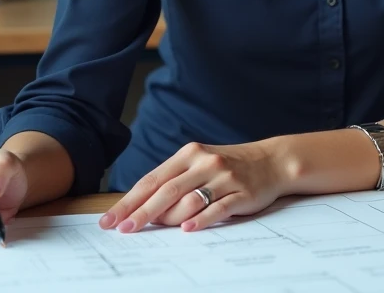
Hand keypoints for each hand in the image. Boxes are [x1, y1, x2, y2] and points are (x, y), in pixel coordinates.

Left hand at [101, 140, 289, 232]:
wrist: (272, 161)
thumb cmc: (229, 166)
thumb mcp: (200, 164)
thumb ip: (174, 181)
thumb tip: (141, 209)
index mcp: (189, 154)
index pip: (152, 180)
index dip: (130, 200)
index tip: (111, 219)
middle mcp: (205, 163)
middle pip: (167, 190)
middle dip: (141, 212)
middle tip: (123, 229)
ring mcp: (225, 178)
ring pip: (190, 200)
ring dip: (169, 218)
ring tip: (152, 230)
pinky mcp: (242, 193)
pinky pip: (218, 209)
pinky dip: (201, 220)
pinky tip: (187, 229)